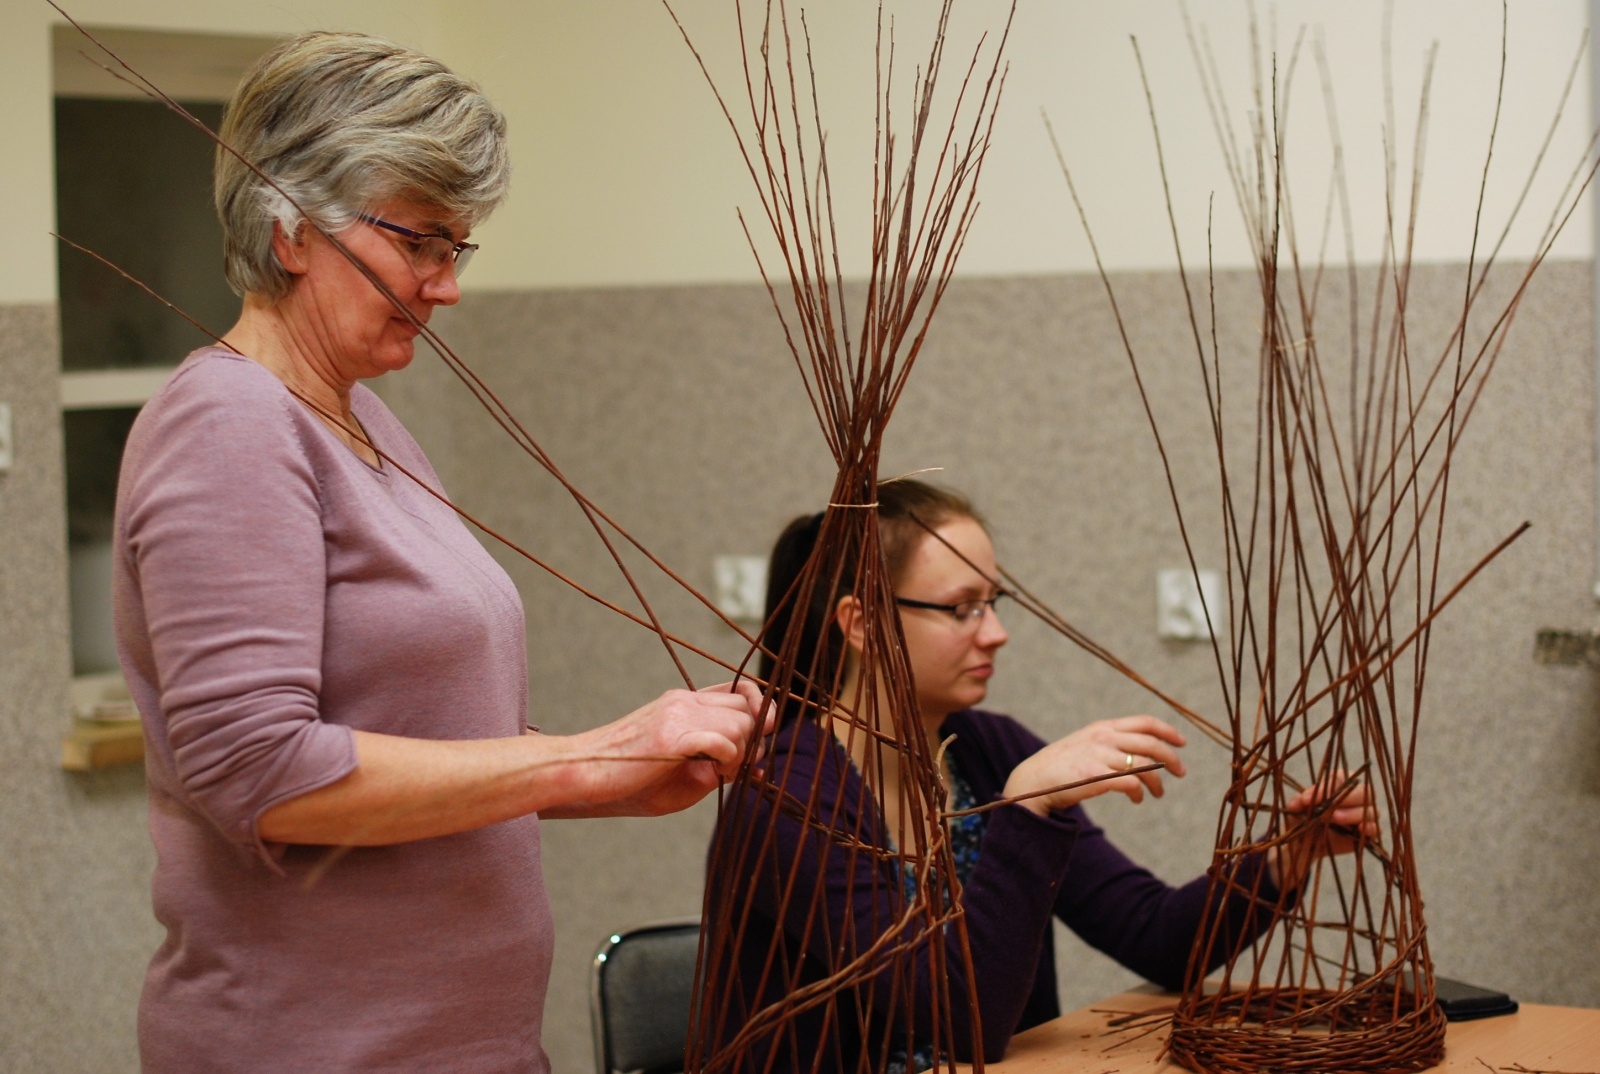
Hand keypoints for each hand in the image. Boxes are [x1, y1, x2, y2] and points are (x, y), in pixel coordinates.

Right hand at [557, 679, 774, 817]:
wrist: (582, 775)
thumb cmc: (628, 781)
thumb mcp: (681, 771)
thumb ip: (716, 763)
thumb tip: (755, 767)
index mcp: (684, 702)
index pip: (741, 691)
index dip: (758, 715)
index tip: (752, 745)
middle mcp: (683, 700)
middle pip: (748, 708)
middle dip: (754, 741)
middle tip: (733, 768)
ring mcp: (677, 714)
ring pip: (741, 723)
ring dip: (742, 753)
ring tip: (720, 772)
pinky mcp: (671, 736)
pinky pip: (726, 741)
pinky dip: (730, 761)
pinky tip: (714, 774)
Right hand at [1001, 714, 1187, 816]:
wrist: (1032, 780)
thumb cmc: (1060, 766)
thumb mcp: (1085, 743)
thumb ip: (1109, 742)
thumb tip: (1140, 750)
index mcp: (1103, 727)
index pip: (1145, 722)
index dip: (1168, 730)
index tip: (1182, 743)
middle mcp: (1103, 738)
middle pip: (1151, 743)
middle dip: (1172, 758)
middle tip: (1181, 773)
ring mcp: (1099, 756)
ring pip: (1145, 765)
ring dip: (1157, 781)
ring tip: (1157, 793)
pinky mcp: (1095, 776)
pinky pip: (1131, 782)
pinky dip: (1140, 792)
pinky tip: (1137, 799)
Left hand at [1267, 770, 1379, 890]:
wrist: (1305, 843)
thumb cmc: (1303, 818)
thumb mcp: (1296, 810)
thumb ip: (1298, 803)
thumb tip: (1297, 802)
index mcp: (1339, 783)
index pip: (1340, 777)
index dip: (1326, 787)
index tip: (1307, 799)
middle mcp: (1356, 797)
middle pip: (1363, 791)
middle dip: (1345, 798)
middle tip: (1327, 808)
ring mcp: (1365, 815)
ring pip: (1371, 810)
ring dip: (1354, 814)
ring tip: (1335, 818)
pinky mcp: (1368, 833)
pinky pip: (1377, 829)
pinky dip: (1370, 828)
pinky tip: (1358, 829)